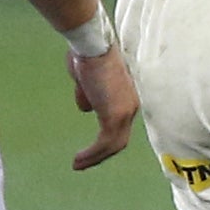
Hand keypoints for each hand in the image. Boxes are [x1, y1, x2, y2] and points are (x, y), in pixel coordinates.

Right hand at [66, 36, 139, 169]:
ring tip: (78, 165)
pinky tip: (78, 160)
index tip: (92, 148)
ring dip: (95, 158)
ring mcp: (125, 111)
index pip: (120, 125)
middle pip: (119, 139)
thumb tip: (86, 108)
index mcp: (127, 96)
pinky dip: (91, 154)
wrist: (91, 44)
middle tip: (84, 162)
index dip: (106, 138)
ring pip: (113, 145)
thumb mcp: (86, 79)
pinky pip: (104, 143)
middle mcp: (131, 105)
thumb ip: (88, 94)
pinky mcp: (115, 116)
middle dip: (101, 153)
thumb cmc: (87, 54)